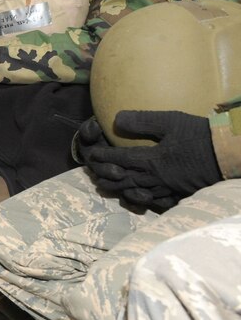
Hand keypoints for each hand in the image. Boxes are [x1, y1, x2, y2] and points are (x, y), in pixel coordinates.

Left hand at [77, 112, 220, 208]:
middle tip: (92, 173)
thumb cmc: (200, 135)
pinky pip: (154, 200)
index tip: (92, 155)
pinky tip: (135, 197)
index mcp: (151, 160)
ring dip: (118, 189)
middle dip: (105, 176)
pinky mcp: (178, 193)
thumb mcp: (170, 121)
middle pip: (123, 180)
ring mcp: (167, 188)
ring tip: (105, 186)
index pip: (119, 159)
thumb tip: (115, 119)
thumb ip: (142, 121)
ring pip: (135, 192)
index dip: (103, 157)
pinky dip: (140, 199)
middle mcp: (155, 178)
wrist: (228, 154)